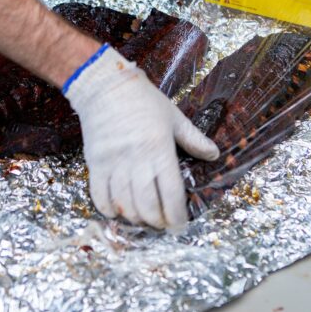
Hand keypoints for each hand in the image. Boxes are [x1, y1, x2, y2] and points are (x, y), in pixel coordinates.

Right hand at [64, 46, 218, 228]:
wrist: (105, 86)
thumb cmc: (143, 100)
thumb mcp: (173, 116)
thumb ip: (193, 139)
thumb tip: (214, 154)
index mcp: (159, 149)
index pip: (171, 193)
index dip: (177, 215)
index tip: (180, 224)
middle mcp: (136, 160)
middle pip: (147, 205)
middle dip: (157, 221)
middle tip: (163, 225)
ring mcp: (113, 163)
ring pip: (124, 205)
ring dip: (136, 219)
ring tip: (144, 220)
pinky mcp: (95, 163)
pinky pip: (99, 196)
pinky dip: (109, 210)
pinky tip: (117, 212)